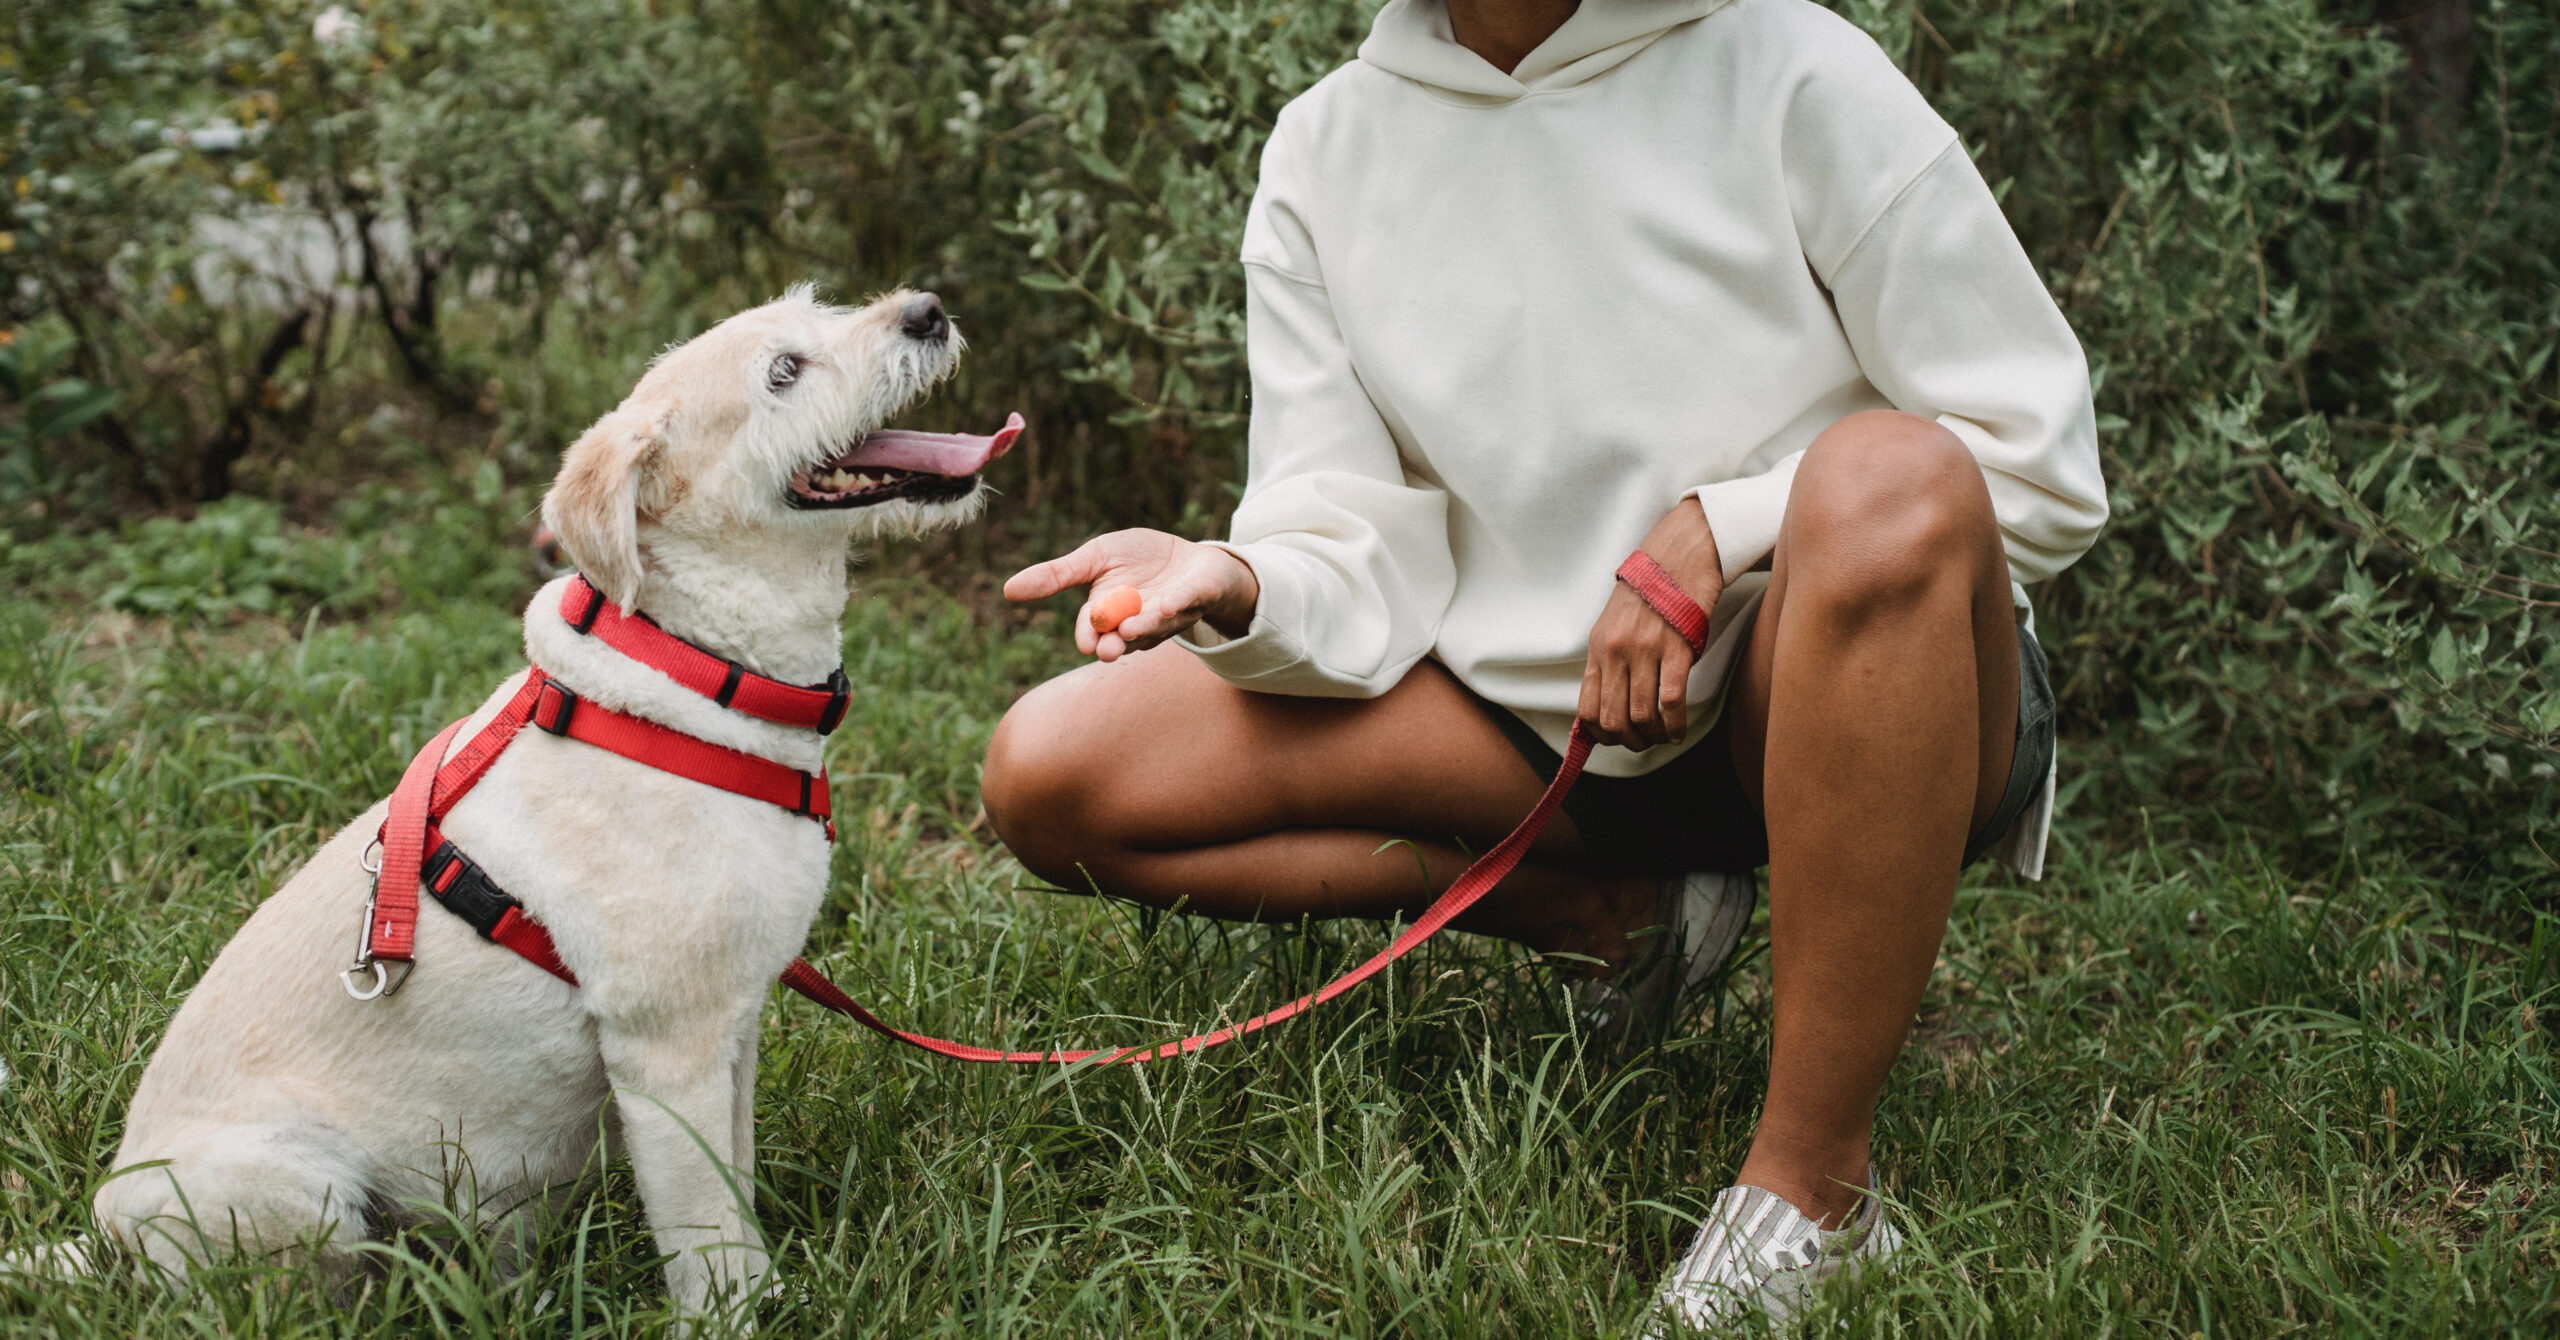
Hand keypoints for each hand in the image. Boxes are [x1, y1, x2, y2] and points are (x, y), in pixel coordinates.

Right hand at [1003, 528, 1261, 661]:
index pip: (1095, 630)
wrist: (1193, 558)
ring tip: (1131, 628)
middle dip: (1116, 644)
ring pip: (1156, 625)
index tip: (1086, 643)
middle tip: (1107, 651)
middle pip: (1125, 638)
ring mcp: (1171, 613)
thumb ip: (1057, 575)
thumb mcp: (1095, 558)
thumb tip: (1007, 591)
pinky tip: (1169, 605)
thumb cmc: (1139, 560)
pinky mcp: (1199, 595)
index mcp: (1112, 614)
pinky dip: (1179, 604)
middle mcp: (1140, 622)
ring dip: (1144, 627)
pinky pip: (1190, 601)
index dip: (1090, 636)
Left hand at [1579, 499, 1723, 748]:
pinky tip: (1679, 730)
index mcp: (1598, 649)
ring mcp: (1645, 651)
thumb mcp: (1614, 625)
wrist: (1678, 556)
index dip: (1600, 734)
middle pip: (1613, 719)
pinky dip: (1675, 725)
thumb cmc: (1650, 593)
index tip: (1616, 738)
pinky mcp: (1677, 649)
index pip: (1586, 708)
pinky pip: (1671, 702)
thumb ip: (1610, 662)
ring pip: (1642, 716)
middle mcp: (1617, 652)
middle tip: (1644, 742)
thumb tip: (1611, 705)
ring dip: (1654, 737)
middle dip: (1629, 741)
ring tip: (1664, 737)